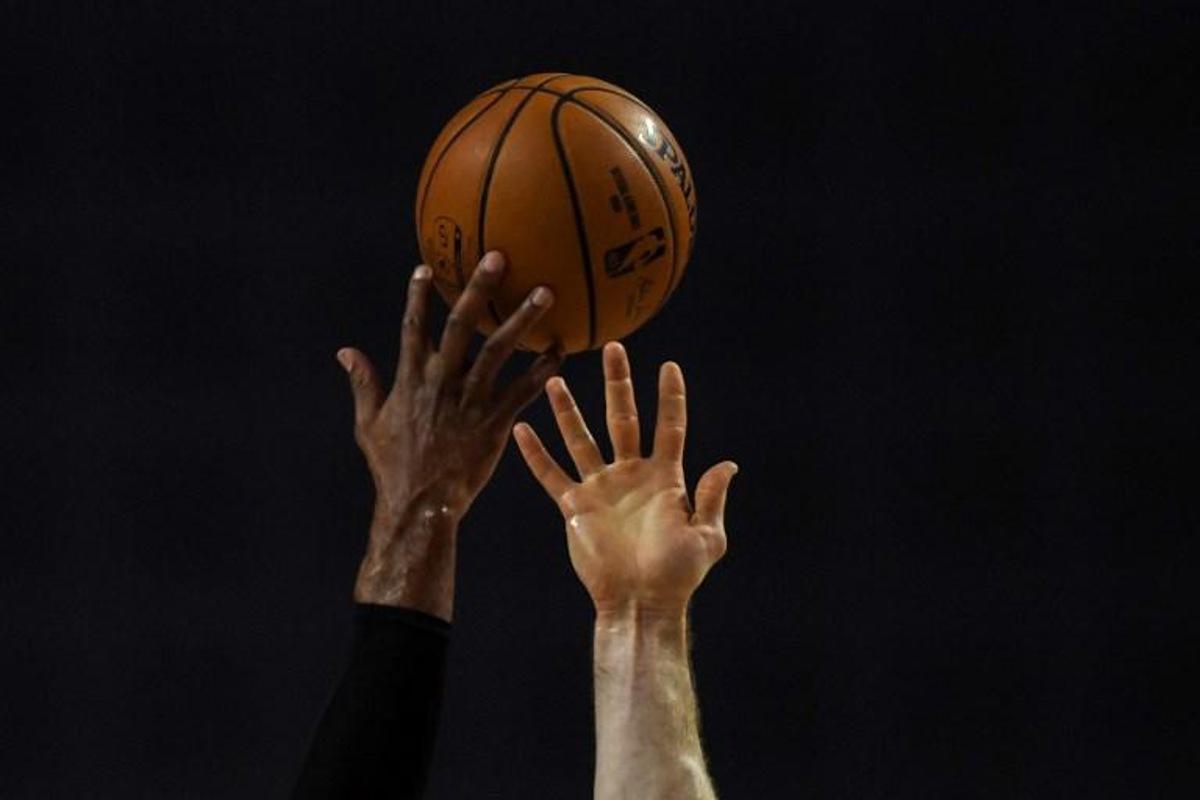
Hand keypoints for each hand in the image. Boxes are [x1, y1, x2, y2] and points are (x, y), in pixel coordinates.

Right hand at [337, 251, 561, 614]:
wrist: (419, 504)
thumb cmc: (393, 467)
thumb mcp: (368, 424)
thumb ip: (364, 383)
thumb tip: (345, 352)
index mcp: (410, 379)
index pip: (414, 327)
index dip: (419, 296)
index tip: (428, 267)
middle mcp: (440, 382)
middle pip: (460, 325)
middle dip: (479, 288)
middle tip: (499, 257)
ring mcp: (469, 401)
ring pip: (499, 350)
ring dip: (523, 320)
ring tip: (546, 293)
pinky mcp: (494, 422)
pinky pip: (523, 390)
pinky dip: (543, 370)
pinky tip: (562, 350)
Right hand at [512, 342, 736, 615]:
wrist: (640, 602)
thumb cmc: (677, 575)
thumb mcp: (705, 537)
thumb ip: (711, 499)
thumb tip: (727, 464)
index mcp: (665, 478)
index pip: (669, 427)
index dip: (670, 397)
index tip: (669, 366)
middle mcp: (631, 475)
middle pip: (624, 419)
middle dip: (619, 384)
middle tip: (614, 349)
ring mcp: (601, 488)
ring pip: (581, 439)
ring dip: (569, 410)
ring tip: (556, 379)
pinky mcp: (575, 507)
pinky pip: (551, 474)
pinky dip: (536, 454)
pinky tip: (521, 428)